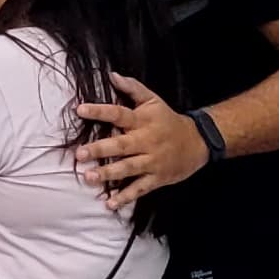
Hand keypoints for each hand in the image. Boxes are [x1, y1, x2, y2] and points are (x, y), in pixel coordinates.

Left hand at [71, 74, 201, 204]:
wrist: (198, 142)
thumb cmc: (168, 120)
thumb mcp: (153, 100)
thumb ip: (132, 88)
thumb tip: (111, 75)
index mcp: (142, 121)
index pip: (119, 114)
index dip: (100, 111)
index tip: (80, 109)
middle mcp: (146, 141)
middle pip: (121, 145)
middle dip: (100, 149)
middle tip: (79, 153)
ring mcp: (152, 161)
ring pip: (128, 168)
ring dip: (108, 174)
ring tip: (88, 177)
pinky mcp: (157, 178)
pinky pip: (140, 189)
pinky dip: (126, 197)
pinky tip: (110, 203)